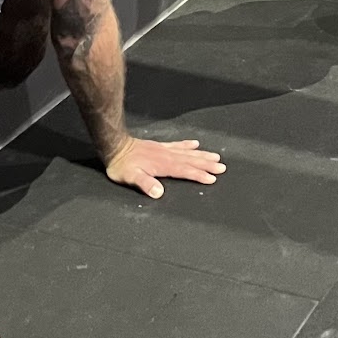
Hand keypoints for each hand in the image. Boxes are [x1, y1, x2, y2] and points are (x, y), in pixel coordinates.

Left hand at [106, 137, 226, 198]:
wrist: (116, 147)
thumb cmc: (122, 165)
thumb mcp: (132, 178)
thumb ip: (146, 184)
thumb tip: (159, 193)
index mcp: (164, 165)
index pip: (186, 171)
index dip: (199, 175)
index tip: (212, 178)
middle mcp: (167, 156)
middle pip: (192, 161)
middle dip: (207, 164)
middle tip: (222, 167)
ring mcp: (165, 150)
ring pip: (188, 153)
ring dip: (202, 155)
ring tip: (215, 156)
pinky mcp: (160, 147)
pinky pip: (178, 145)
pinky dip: (187, 145)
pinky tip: (194, 144)